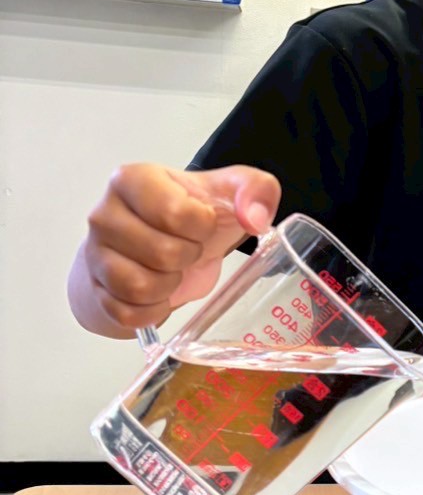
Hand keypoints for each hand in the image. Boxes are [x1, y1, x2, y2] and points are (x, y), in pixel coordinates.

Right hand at [70, 164, 280, 335]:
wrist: (152, 246)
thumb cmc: (186, 217)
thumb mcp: (227, 194)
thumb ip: (255, 189)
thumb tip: (254, 217)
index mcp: (133, 180)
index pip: (175, 213)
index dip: (202, 227)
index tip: (200, 223)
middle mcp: (104, 214)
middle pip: (160, 253)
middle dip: (187, 258)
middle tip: (187, 250)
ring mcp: (94, 255)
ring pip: (139, 287)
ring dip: (168, 287)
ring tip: (172, 271)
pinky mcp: (96, 291)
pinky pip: (128, 314)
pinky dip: (152, 312)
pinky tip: (159, 294)